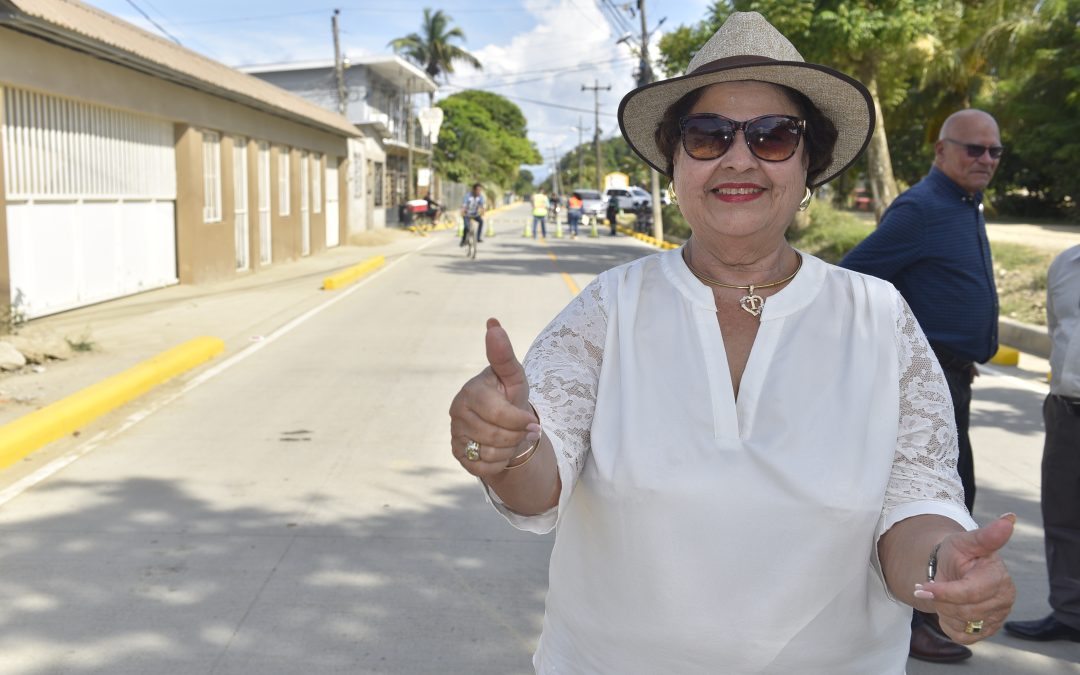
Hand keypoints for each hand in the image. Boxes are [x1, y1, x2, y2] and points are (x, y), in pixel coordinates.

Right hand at [448, 318, 539, 477]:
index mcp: (470, 391)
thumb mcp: (513, 376)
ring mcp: (455, 434)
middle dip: (516, 436)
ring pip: (489, 454)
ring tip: (511, 438)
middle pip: (495, 436)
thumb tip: (492, 323)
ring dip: (508, 449)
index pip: (498, 414)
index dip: (520, 421)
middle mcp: (456, 412)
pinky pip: (482, 469)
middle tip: (523, 430)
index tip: (533, 422)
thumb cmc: (510, 395)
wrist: (505, 424)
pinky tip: (500, 451)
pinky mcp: (457, 454)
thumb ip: (504, 354)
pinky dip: (497, 463)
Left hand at [914, 514, 1016, 643]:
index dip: (944, 592)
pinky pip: (961, 636)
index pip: (969, 593)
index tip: (920, 589)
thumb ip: (986, 535)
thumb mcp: (965, 541)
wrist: (953, 569)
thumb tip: (1009, 518)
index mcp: (999, 578)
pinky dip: (949, 623)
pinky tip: (949, 608)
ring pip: (961, 624)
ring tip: (944, 594)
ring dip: (944, 610)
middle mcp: (1004, 600)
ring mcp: (998, 618)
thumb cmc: (959, 553)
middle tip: (934, 585)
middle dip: (941, 599)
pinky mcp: (988, 631)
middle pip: (963, 611)